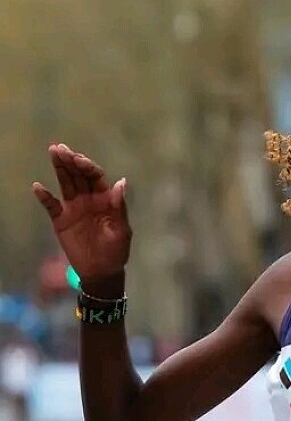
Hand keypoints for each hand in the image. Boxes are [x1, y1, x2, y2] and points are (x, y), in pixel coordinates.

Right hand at [32, 144, 131, 284]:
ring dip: (60, 168)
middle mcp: (89, 198)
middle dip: (71, 161)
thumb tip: (121, 182)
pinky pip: (51, 205)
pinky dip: (44, 196)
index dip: (87, 166)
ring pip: (66, 183)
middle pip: (78, 175)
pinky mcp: (61, 219)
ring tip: (53, 153)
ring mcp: (74, 208)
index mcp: (105, 199)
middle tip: (60, 148)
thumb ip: (119, 206)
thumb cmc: (116, 251)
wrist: (101, 272)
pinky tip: (38, 187)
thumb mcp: (121, 230)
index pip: (95, 176)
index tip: (78, 159)